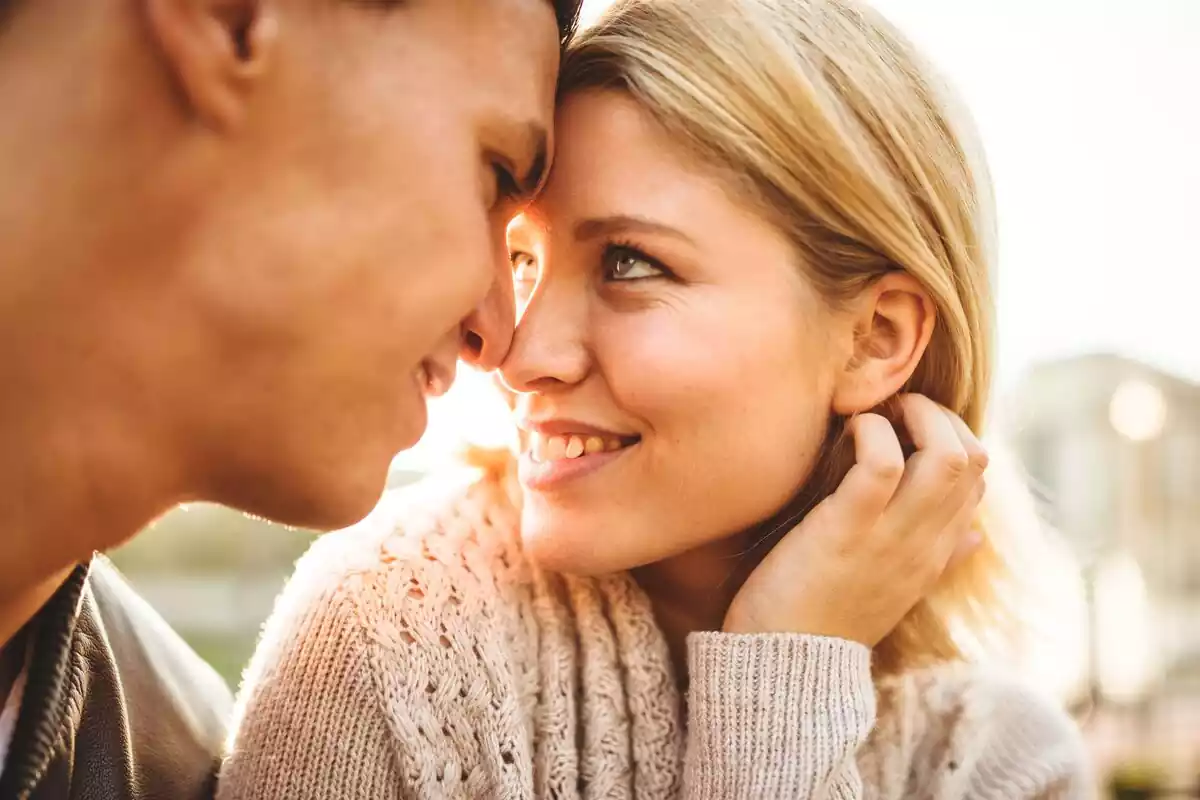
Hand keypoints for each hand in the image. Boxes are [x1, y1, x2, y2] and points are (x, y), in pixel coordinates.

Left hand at [723, 394, 986, 645]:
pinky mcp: (846, 528)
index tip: (910, 428)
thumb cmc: (826, 618)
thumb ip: (939, 559)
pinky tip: (850, 429)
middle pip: (973, 460)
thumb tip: (977, 536)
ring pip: (946, 457)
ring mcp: (889, 536)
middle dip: (940, 416)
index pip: (977, 483)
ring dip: (917, 415)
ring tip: (881, 411)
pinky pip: (882, 463)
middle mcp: (923, 544)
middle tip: (897, 408)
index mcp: (933, 554)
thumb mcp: (895, 590)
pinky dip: (873, 431)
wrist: (784, 663)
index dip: (952, 439)